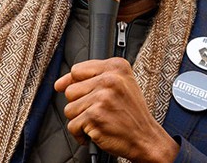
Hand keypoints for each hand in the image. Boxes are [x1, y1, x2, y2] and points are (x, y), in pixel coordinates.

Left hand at [54, 58, 179, 161]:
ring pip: (69, 109)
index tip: (81, 94)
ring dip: (80, 119)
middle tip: (98, 110)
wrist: (146, 138)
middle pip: (71, 90)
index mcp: (117, 67)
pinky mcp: (95, 116)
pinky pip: (72, 125)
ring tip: (98, 121)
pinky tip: (95, 131)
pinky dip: (80, 134)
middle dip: (80, 105)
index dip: (74, 83)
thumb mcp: (121, 85)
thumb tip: (60, 84)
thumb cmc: (132, 114)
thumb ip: (93, 78)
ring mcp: (102, 97)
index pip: (77, 70)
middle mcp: (110, 79)